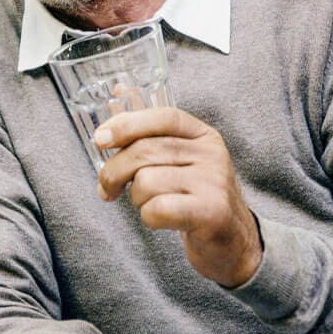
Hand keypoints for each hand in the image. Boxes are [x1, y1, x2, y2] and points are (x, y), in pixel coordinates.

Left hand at [95, 107, 262, 287]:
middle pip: (145, 151)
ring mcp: (214, 182)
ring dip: (136, 198)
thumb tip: (117, 93)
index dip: (127, 124)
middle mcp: (212, 154)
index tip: (100, 139)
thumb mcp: (178, 158)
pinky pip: (158, 209)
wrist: (232, 241)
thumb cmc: (194, 195)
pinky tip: (159, 219)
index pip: (163, 117)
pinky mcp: (211, 212)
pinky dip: (148, 217)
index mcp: (202, 135)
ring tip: (149, 204)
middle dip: (114, 172)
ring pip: (146, 181)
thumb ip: (148, 130)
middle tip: (106, 188)